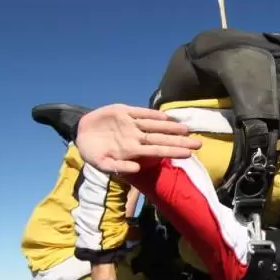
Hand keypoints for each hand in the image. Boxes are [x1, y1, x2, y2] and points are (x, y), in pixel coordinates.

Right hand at [75, 104, 202, 174]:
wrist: (80, 133)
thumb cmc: (94, 152)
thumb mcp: (102, 164)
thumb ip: (118, 167)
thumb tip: (137, 168)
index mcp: (133, 150)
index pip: (157, 151)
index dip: (173, 151)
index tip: (190, 154)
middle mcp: (136, 137)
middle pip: (161, 138)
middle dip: (180, 141)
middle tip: (199, 143)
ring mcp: (130, 124)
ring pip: (155, 125)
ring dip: (171, 126)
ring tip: (187, 129)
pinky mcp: (122, 111)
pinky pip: (140, 112)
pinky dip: (152, 114)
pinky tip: (166, 116)